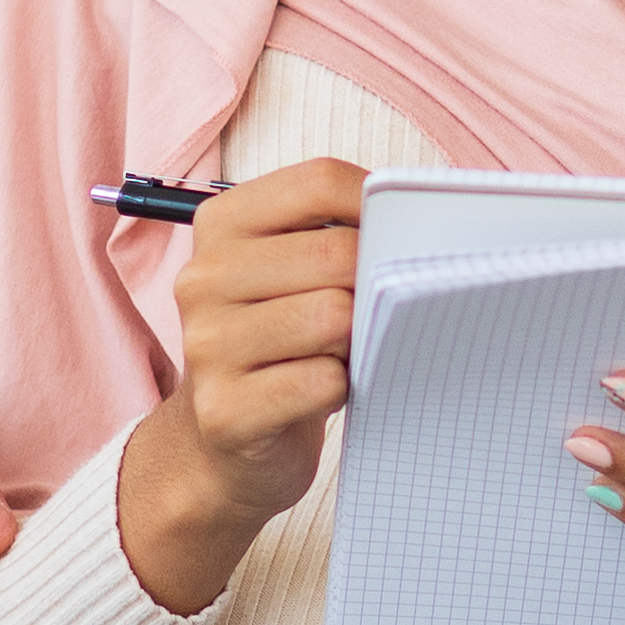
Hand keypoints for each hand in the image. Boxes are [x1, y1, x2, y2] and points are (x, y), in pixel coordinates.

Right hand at [119, 158, 365, 611]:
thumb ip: (339, 233)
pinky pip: (324, 381)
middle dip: (373, 284)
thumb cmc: (282, 343)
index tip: (398, 231)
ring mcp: (208, 345)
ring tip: (339, 353)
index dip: (378, 204)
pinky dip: (342, 387)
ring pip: (334, 318)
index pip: (319, 181)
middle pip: (336, 253)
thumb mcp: (295, 272)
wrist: (227, 442)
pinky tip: (322, 391)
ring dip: (357, 341)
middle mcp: (203, 278)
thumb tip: (422, 220)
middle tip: (369, 312)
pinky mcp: (227, 411)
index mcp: (220, 224)